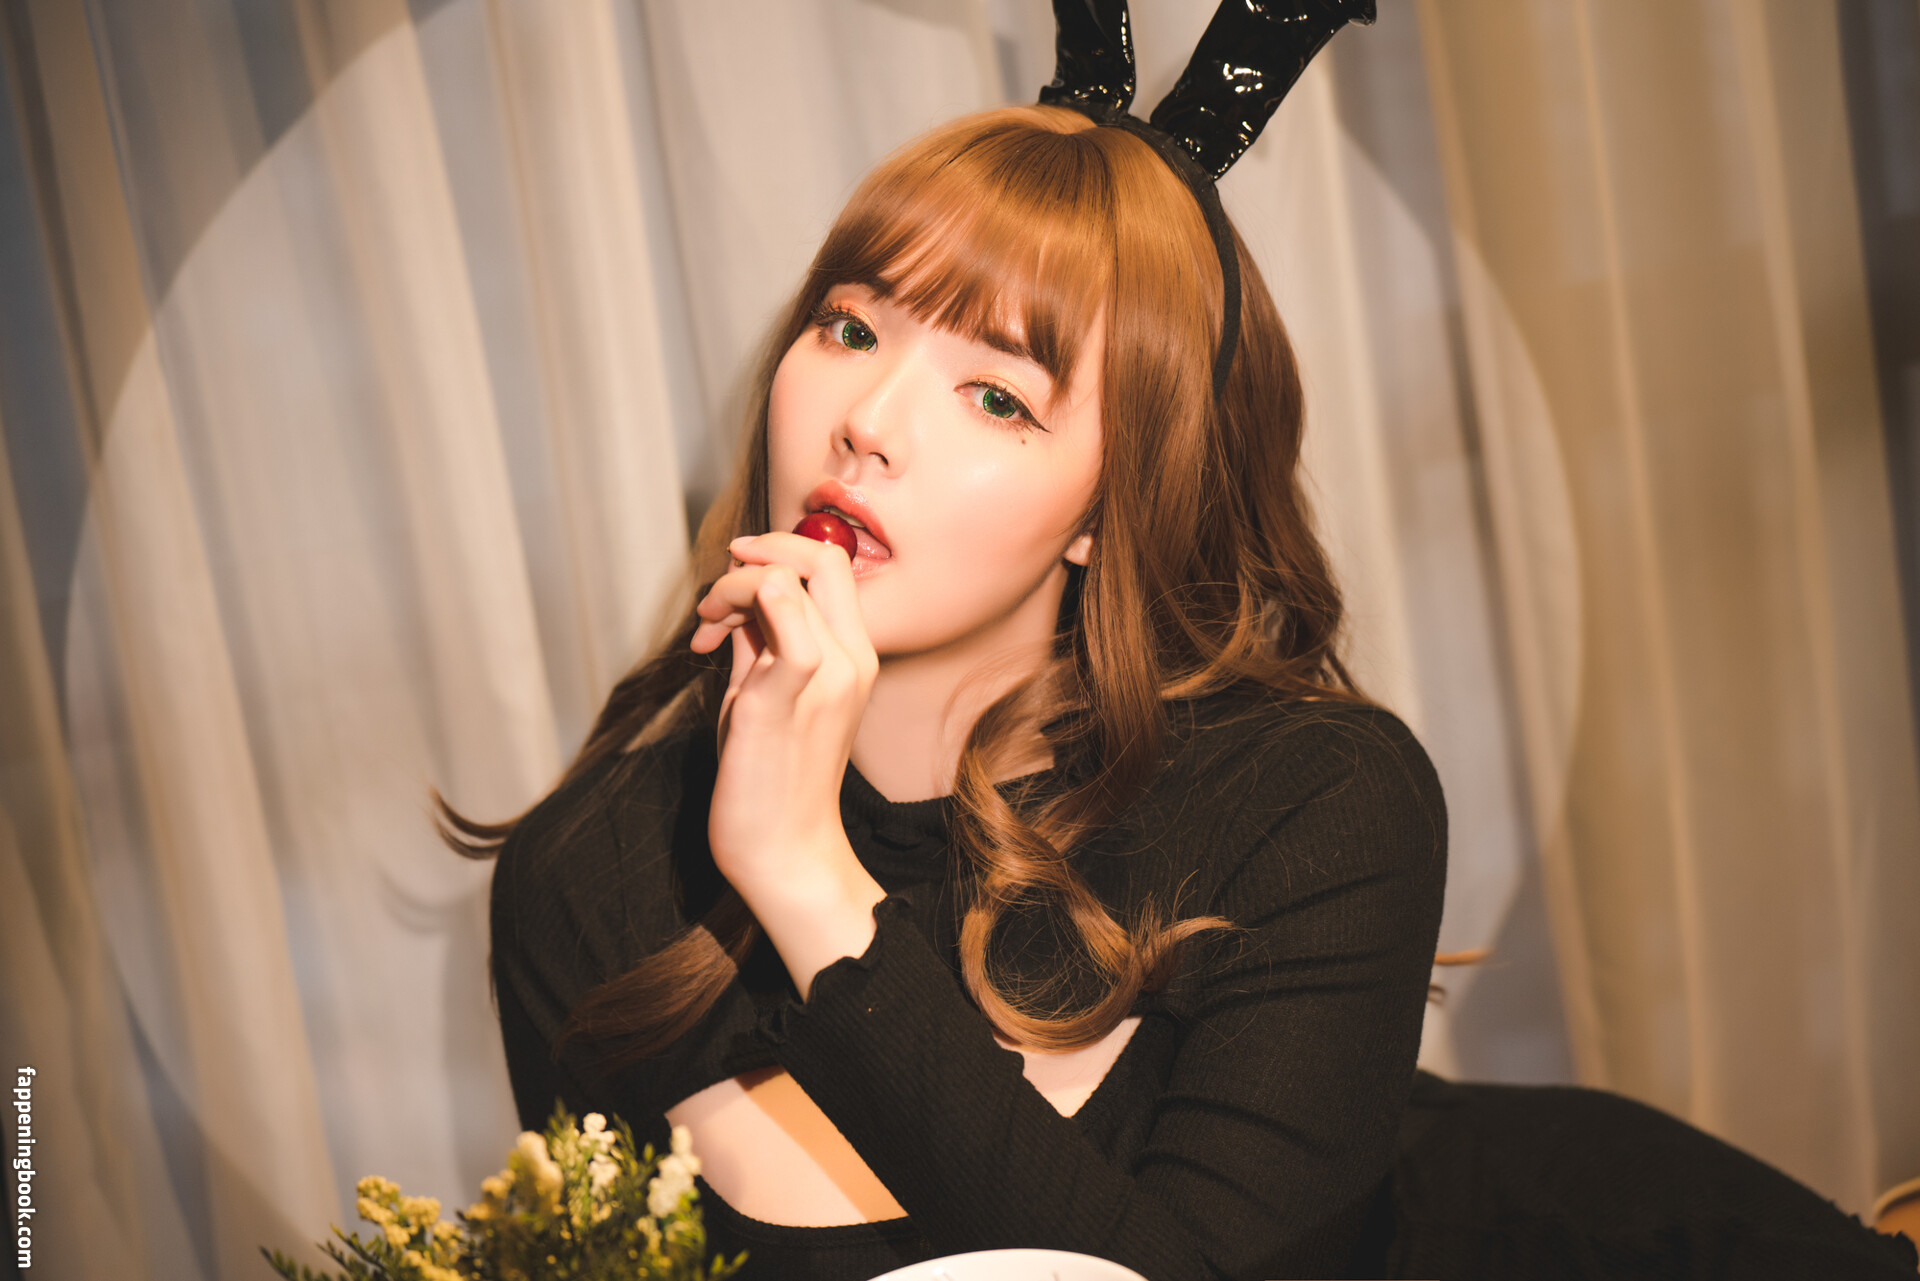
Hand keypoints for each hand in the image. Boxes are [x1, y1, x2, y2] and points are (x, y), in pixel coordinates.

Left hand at [691, 532, 886, 996]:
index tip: (734, 574)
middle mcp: (851, 660)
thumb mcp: (767, 692)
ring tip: (704, 630)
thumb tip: (738, 598)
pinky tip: (706, 641)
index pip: (832, 565)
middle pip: (817, 559)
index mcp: (855, 655)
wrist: (784, 850)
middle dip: (755, 554)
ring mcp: (824, 678)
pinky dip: (739, 608)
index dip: (779, 550)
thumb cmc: (772, 776)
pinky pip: (781, 622)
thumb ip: (762, 642)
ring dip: (729, 589)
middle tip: (715, 597)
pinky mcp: (784, 699)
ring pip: (782, 581)